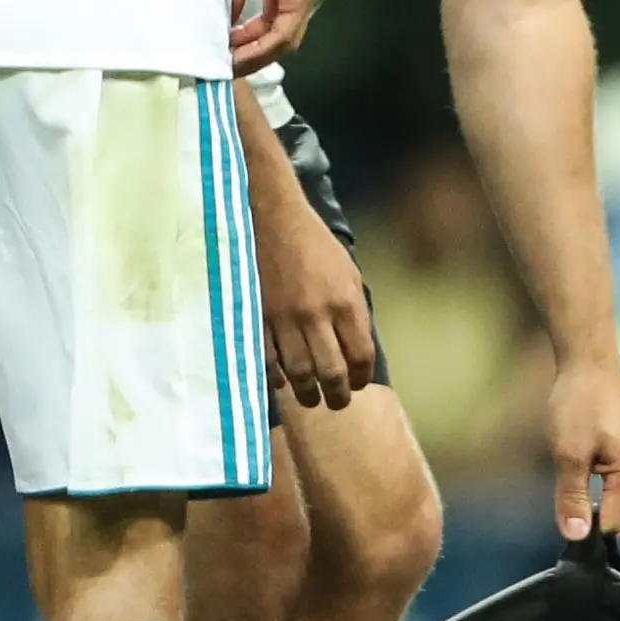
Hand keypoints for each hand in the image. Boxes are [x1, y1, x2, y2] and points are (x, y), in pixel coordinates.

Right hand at [225, 0, 318, 73]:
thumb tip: (230, 13)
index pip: (272, 27)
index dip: (249, 43)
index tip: (224, 49)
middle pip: (280, 41)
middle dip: (251, 56)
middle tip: (225, 65)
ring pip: (284, 42)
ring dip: (256, 57)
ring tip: (229, 64)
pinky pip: (284, 31)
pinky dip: (263, 46)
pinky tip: (240, 52)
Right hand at [259, 193, 374, 411]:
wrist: (270, 218)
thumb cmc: (314, 245)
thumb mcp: (348, 273)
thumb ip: (354, 312)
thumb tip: (357, 350)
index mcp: (346, 302)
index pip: (361, 356)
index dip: (362, 377)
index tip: (358, 383)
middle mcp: (317, 314)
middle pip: (332, 373)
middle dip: (337, 396)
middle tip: (337, 402)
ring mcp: (284, 319)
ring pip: (299, 374)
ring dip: (307, 393)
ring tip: (310, 398)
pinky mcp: (257, 317)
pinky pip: (267, 360)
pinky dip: (276, 377)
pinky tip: (282, 381)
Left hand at [548, 354, 619, 539]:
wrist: (589, 363)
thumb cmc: (580, 404)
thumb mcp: (568, 455)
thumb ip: (571, 498)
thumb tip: (574, 536)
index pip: (612, 525)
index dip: (587, 532)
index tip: (562, 526)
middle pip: (617, 515)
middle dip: (591, 518)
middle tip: (560, 506)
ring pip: (614, 499)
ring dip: (592, 501)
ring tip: (568, 486)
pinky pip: (614, 483)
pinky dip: (596, 486)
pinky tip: (578, 473)